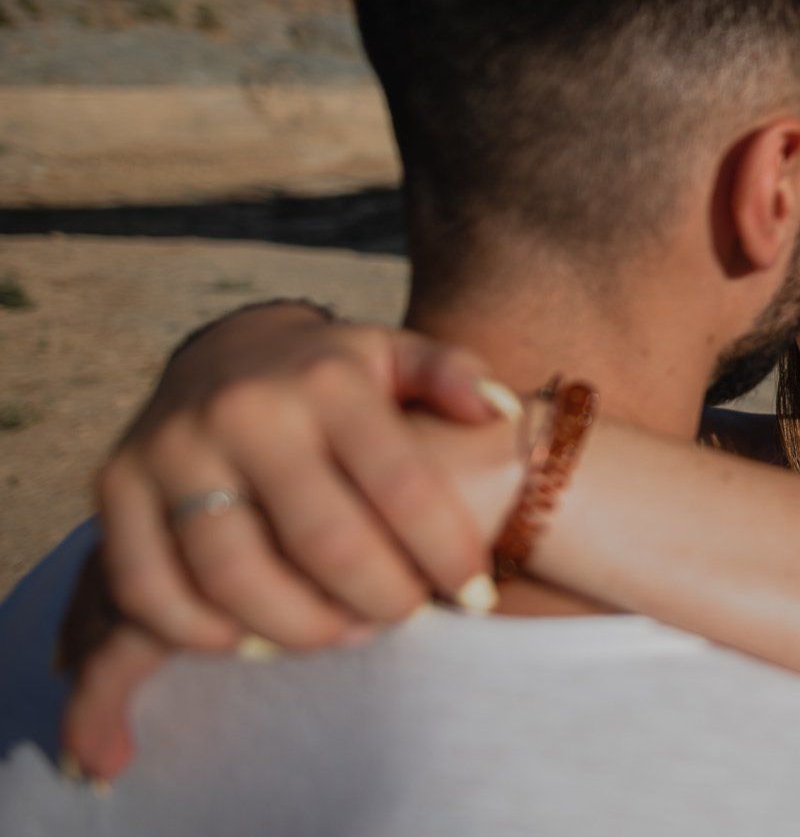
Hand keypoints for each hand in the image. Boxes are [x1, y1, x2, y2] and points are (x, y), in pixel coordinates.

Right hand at [93, 304, 506, 655]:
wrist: (226, 350)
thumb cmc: (336, 376)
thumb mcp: (399, 356)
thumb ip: (452, 376)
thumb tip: (496, 410)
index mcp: (328, 380)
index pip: (400, 484)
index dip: (446, 550)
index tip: (476, 594)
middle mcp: (245, 409)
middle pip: (323, 542)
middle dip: (381, 599)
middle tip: (406, 616)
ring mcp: (171, 446)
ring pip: (234, 575)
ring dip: (299, 627)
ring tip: (343, 633)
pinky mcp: (113, 484)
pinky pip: (148, 587)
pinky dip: (202, 631)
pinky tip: (253, 639)